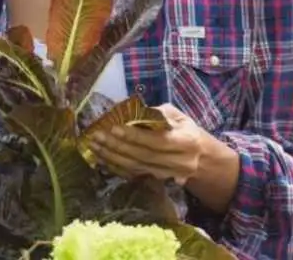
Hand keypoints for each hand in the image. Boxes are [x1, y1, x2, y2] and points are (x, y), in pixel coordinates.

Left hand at [89, 104, 206, 184]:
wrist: (199, 157)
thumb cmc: (185, 130)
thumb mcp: (179, 116)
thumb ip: (159, 114)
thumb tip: (133, 112)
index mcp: (187, 142)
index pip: (157, 141)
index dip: (134, 136)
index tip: (114, 127)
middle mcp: (180, 162)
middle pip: (144, 156)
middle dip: (118, 146)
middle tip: (97, 135)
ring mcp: (168, 175)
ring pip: (136, 168)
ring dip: (111, 157)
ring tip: (94, 145)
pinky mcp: (158, 181)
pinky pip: (133, 175)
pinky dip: (115, 167)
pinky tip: (100, 158)